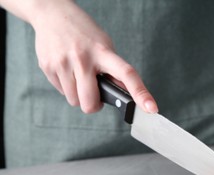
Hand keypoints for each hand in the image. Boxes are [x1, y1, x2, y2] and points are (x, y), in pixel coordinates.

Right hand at [30, 1, 156, 112]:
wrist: (52, 14)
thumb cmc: (83, 33)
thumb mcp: (104, 45)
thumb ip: (113, 70)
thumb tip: (126, 92)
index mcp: (103, 52)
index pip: (126, 74)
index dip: (140, 93)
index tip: (151, 108)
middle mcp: (83, 58)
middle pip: (90, 102)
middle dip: (94, 105)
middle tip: (95, 96)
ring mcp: (63, 63)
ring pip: (74, 101)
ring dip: (79, 96)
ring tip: (79, 78)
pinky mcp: (47, 67)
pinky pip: (61, 92)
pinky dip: (67, 88)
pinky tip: (67, 72)